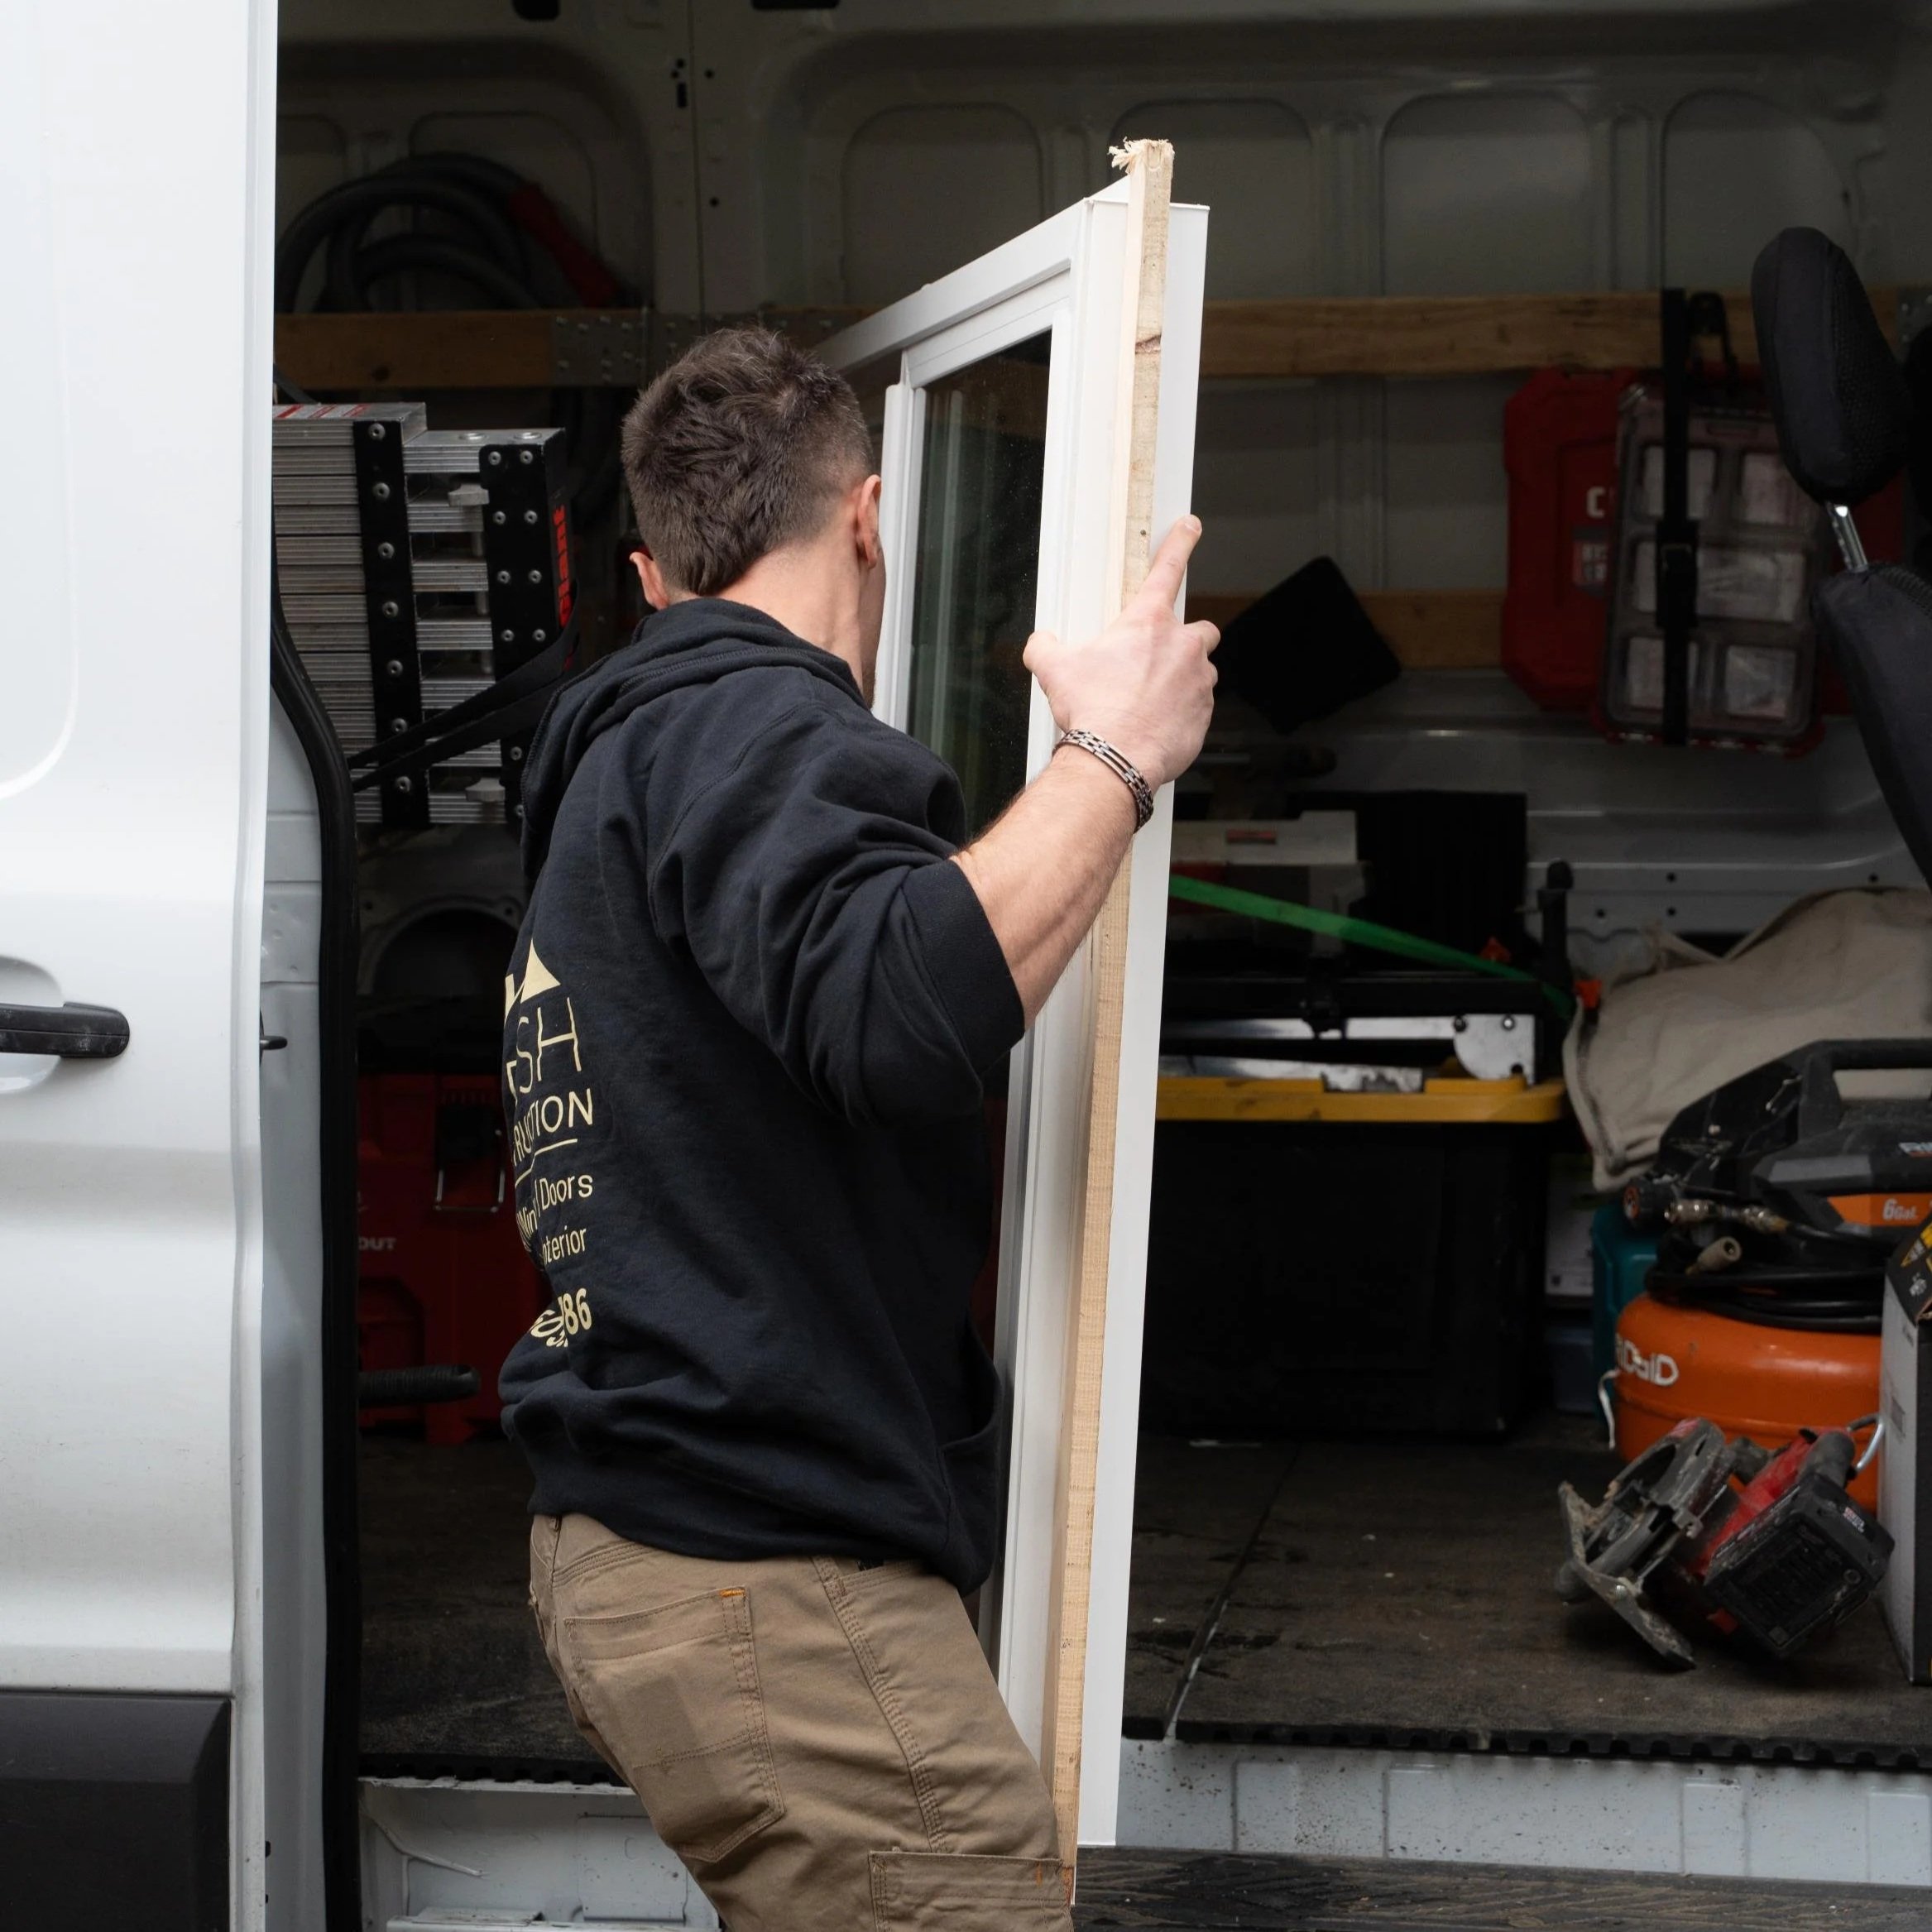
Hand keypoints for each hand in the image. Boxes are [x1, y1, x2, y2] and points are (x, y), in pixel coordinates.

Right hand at [1022, 515, 1218, 791]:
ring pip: (1201, 670)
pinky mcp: (1204, 714)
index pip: (1167, 569)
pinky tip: (1156, 725)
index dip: (1180, 543)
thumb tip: (1039, 642)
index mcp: (1147, 624)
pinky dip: (1183, 712)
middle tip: (1158, 661)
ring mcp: (1198, 680)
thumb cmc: (1092, 711)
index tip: (1190, 527)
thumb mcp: (1054, 669)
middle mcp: (1181, 646)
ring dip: (1183, 680)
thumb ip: (1045, 646)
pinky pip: (1199, 707)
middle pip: (1199, 629)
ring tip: (1151, 702)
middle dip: (1183, 641)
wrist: (1115, 758)